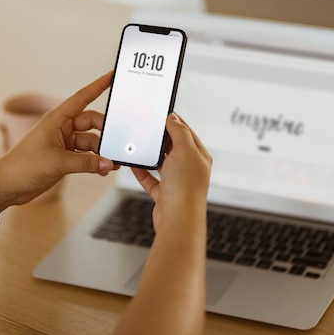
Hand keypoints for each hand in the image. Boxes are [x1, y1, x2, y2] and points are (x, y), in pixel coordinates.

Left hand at [0, 72, 116, 210]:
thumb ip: (87, 163)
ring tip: (112, 162)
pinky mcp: (63, 157)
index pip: (82, 97)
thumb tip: (108, 163)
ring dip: (101, 151)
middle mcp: (61, 128)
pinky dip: (94, 161)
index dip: (98, 86)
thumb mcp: (59, 162)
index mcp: (57, 119)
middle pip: (91, 122)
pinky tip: (102, 169)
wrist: (7, 186)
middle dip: (105, 132)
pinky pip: (85, 155)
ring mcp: (63, 143)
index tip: (111, 76)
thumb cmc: (24, 166)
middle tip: (118, 143)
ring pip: (90, 141)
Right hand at [132, 113, 211, 232]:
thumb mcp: (184, 150)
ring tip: (139, 145)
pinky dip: (142, 172)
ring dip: (150, 155)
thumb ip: (179, 131)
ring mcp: (177, 182)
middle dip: (161, 138)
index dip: (175, 122)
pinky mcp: (164, 194)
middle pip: (173, 147)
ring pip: (161, 163)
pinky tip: (134, 165)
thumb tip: (173, 118)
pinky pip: (150, 179)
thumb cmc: (186, 188)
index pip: (186, 132)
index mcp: (199, 156)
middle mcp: (190, 168)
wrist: (178, 220)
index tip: (162, 114)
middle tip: (148, 129)